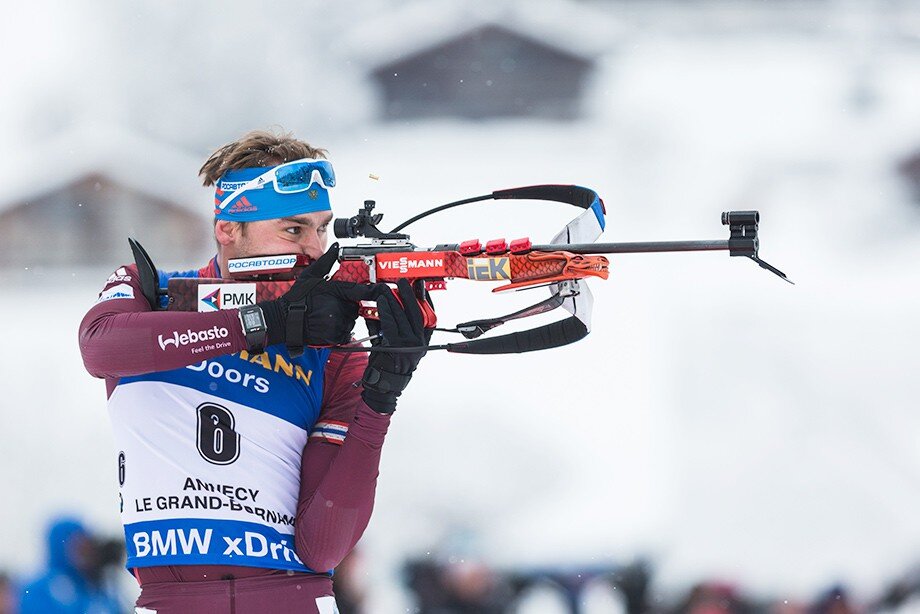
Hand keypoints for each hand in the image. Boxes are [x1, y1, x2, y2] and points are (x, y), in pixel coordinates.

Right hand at [259, 244, 383, 353]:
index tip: (382, 290)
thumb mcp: (311, 275)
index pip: (360, 291)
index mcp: (335, 292)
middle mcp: (338, 308)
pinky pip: (346, 331)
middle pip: (355, 306)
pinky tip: (327, 324)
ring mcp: (338, 323)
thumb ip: (326, 261)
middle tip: (332, 303)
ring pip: (351, 319)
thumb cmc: (297, 299)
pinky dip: (340, 329)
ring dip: (344, 317)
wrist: (285, 320)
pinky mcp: (336, 336)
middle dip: (347, 305)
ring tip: (327, 314)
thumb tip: (336, 248)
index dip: (374, 291)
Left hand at [361, 279, 430, 413]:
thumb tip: (382, 306)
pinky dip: (386, 312)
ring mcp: (409, 345)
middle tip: (404, 282)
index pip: (429, 316)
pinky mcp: (397, 346)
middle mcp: (419, 342)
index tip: (421, 286)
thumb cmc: (388, 363)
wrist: (384, 384)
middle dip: (411, 294)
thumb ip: (390, 325)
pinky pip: (391, 324)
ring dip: (395, 300)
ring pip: (403, 316)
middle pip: (417, 312)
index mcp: (423, 341)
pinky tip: (381, 303)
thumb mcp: (394, 342)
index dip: (426, 299)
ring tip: (388, 289)